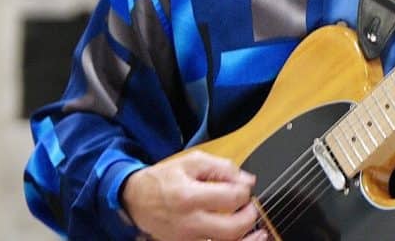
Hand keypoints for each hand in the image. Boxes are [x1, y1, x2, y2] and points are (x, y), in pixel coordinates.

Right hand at [121, 150, 267, 240]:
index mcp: (189, 196)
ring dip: (246, 237)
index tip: (244, 188)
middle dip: (250, 217)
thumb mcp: (192, 162)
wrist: (136, 199)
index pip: (231, 198)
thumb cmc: (165, 179)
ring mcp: (185, 239)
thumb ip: (223, 168)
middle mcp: (188, 222)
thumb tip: (248, 181)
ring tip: (258, 230)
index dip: (245, 192)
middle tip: (251, 207)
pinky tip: (242, 238)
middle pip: (231, 229)